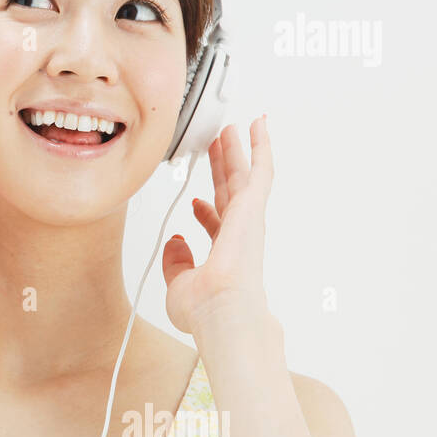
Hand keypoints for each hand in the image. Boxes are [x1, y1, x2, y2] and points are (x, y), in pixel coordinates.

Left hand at [162, 116, 273, 334]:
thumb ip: (176, 261)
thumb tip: (175, 240)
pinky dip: (261, 145)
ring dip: (238, 151)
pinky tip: (258, 125)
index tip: (194, 201)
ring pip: (243, 175)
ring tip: (233, 129)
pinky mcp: (254, 206)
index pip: (214, 225)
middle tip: (217, 148)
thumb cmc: (205, 309)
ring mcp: (247, 219)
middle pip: (228, 192)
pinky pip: (261, 168)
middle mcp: (237, 234)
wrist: (222, 311)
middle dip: (222, 169)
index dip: (204, 212)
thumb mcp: (178, 284)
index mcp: (222, 253)